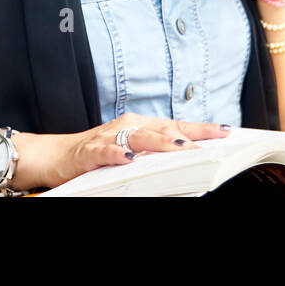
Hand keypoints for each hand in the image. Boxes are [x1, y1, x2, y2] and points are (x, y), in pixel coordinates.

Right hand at [11, 114, 229, 190]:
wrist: (57, 156)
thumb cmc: (98, 154)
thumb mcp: (131, 152)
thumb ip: (155, 153)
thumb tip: (189, 157)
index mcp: (141, 126)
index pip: (177, 126)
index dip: (201, 128)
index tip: (227, 132)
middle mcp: (128, 127)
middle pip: (164, 129)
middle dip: (189, 135)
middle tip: (212, 142)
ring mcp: (109, 137)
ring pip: (139, 137)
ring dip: (160, 142)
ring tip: (180, 147)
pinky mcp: (91, 150)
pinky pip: (106, 151)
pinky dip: (118, 154)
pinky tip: (129, 159)